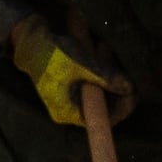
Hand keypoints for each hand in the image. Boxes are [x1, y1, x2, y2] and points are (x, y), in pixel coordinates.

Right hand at [0, 0, 119, 126]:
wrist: (28, 40)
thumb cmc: (51, 54)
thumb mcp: (81, 64)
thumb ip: (105, 78)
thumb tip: (129, 87)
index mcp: (67, 112)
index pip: (102, 121)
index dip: (121, 108)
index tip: (132, 92)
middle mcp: (68, 110)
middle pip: (103, 109)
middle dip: (117, 92)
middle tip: (128, 74)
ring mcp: (69, 99)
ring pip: (100, 97)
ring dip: (110, 81)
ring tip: (113, 61)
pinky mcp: (70, 87)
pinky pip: (92, 87)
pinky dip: (101, 75)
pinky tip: (105, 58)